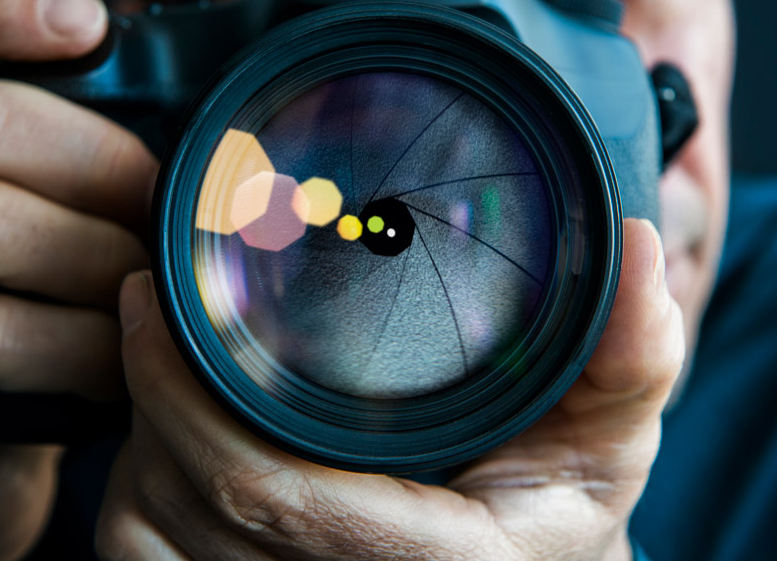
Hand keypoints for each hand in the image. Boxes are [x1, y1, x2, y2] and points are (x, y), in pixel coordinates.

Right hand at [0, 0, 158, 560]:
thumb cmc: (35, 321)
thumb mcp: (52, 221)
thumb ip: (78, 150)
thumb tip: (159, 76)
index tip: (83, 20)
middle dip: (89, 155)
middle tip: (156, 203)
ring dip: (92, 254)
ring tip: (140, 289)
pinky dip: (81, 345)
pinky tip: (118, 363)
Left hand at [97, 218, 682, 559]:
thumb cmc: (558, 506)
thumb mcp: (610, 435)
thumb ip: (631, 352)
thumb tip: (635, 245)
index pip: (269, 496)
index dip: (185, 395)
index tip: (151, 297)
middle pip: (186, 511)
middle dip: (150, 401)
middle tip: (149, 306)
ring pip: (151, 542)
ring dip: (141, 445)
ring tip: (160, 368)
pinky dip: (141, 496)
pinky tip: (166, 439)